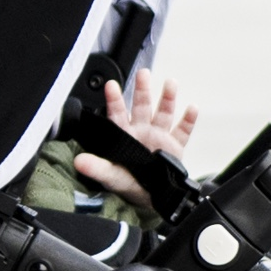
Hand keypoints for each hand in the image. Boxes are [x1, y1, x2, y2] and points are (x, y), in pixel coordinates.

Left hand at [74, 68, 198, 204]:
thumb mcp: (111, 175)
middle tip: (143, 73)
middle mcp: (142, 131)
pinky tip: (192, 108)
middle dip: (143, 89)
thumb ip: (96, 167)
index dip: (115, 100)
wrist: (151, 197)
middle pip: (142, 106)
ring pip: (164, 113)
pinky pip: (183, 131)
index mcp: (125, 135)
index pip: (117, 114)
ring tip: (171, 83)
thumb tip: (78, 161)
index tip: (111, 85)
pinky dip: (188, 120)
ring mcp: (159, 137)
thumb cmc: (129, 183)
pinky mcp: (175, 146)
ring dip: (168, 98)